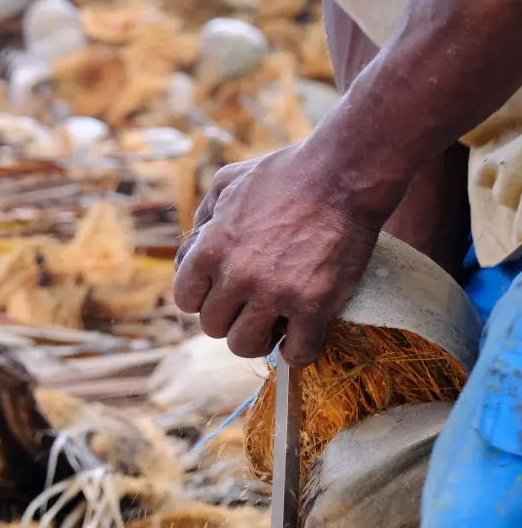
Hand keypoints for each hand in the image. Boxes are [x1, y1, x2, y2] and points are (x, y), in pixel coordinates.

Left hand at [173, 139, 382, 365]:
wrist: (342, 176)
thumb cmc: (286, 174)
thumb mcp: (229, 182)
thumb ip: (204, 216)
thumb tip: (190, 249)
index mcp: (212, 248)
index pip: (185, 299)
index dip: (202, 298)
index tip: (220, 293)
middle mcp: (237, 276)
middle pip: (213, 327)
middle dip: (229, 317)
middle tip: (250, 306)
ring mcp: (275, 294)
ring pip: (245, 346)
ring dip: (256, 339)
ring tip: (271, 325)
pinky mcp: (314, 306)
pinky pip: (297, 352)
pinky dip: (297, 351)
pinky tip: (300, 337)